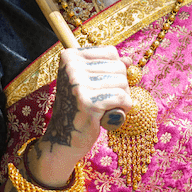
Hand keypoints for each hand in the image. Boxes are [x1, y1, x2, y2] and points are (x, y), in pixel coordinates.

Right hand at [27, 45, 130, 186]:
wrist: (62, 138)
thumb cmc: (78, 108)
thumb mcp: (89, 82)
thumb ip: (108, 68)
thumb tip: (129, 60)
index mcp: (69, 56)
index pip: (111, 52)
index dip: (115, 71)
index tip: (102, 85)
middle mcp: (71, 67)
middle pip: (119, 67)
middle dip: (120, 86)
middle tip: (104, 100)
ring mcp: (79, 85)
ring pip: (123, 82)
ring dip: (122, 99)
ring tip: (105, 109)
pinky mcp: (89, 103)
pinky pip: (122, 98)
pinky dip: (122, 109)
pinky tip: (110, 115)